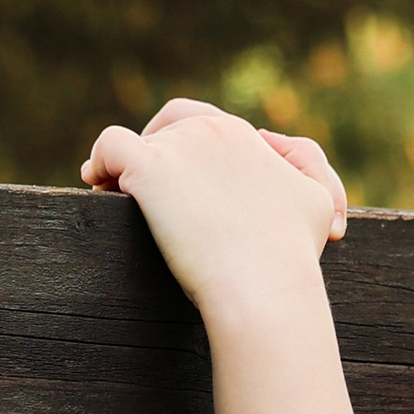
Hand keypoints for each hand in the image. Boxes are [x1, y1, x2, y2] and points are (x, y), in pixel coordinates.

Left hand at [81, 100, 345, 309]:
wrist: (265, 288)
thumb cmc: (291, 257)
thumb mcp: (318, 204)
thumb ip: (305, 167)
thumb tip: (275, 148)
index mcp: (244, 136)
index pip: (206, 125)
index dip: (188, 149)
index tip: (182, 183)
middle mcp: (212, 129)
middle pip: (170, 128)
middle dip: (156, 153)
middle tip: (141, 187)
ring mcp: (179, 147)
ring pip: (137, 141)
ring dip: (122, 166)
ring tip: (110, 194)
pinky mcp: (150, 170)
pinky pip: (111, 146)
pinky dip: (99, 160)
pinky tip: (96, 183)